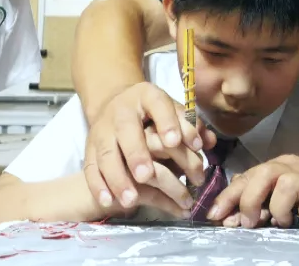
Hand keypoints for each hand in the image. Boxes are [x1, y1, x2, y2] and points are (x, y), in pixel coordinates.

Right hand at [83, 82, 215, 210]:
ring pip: (106, 153)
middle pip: (127, 130)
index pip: (158, 105)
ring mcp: (102, 130)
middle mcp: (122, 111)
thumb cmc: (152, 113)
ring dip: (117, 177)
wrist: (115, 104)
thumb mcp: (171, 111)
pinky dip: (98, 185)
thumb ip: (190, 126)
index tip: (174, 142)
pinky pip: (91, 167)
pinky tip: (108, 202)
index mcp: (147, 96)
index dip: (166, 123)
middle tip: (146, 175)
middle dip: (136, 153)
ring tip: (131, 200)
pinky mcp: (90, 147)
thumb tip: (208, 141)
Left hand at [208, 155, 298, 228]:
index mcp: (279, 166)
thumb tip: (231, 218)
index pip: (247, 176)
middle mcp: (293, 167)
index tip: (214, 216)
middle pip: (263, 173)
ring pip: (286, 183)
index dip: (228, 196)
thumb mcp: (286, 195)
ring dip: (278, 208)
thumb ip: (262, 202)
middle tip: (249, 223)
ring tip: (281, 223)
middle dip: (249, 200)